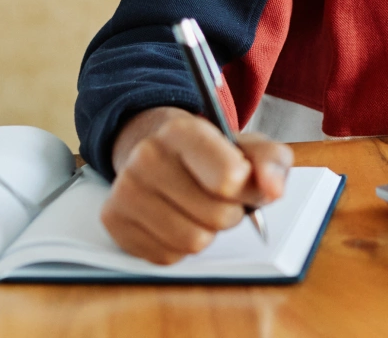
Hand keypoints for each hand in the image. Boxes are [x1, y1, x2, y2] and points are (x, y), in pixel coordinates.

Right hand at [101, 106, 292, 262]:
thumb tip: (273, 190)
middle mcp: (147, 157)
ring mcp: (126, 190)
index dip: (247, 189)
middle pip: (216, 216)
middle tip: (221, 197)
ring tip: (197, 208)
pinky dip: (179, 245)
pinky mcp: (114, 221)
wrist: (153, 148)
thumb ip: (271, 162)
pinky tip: (175, 218)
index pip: (229, 178)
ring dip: (205, 232)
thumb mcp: (246, 145)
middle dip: (230, 213)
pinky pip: (167, 256)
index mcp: (182, 131)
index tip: (242, 181)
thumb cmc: (208, 152)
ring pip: (192, 242)